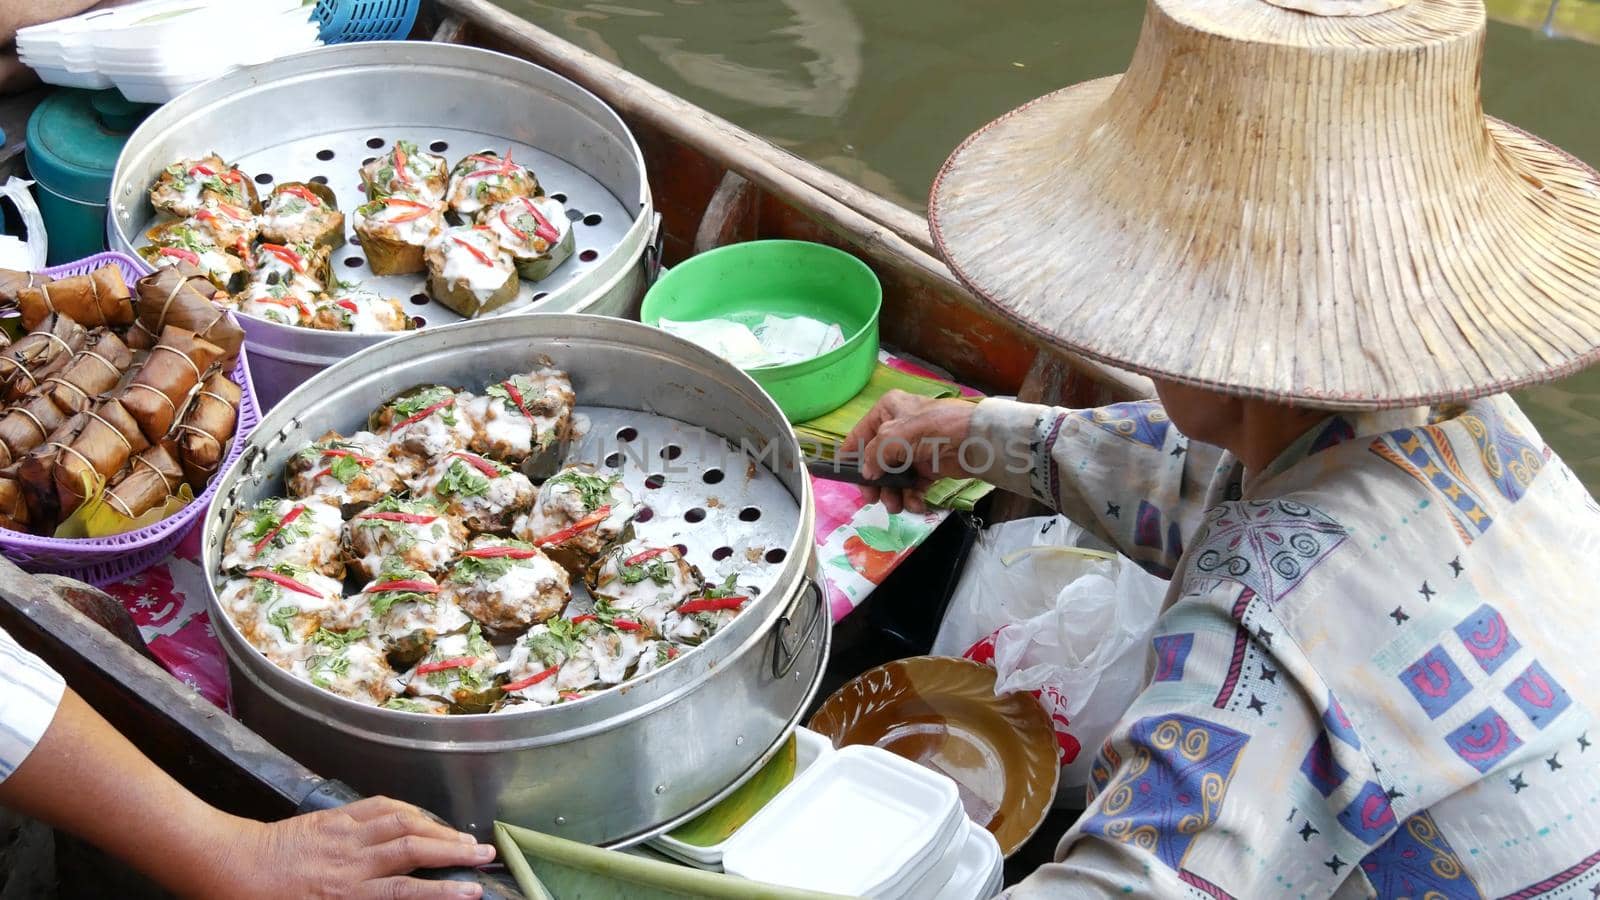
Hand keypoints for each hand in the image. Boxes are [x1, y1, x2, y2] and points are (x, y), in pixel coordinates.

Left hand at [200, 796, 495, 899]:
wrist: (226, 865)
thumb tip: (395, 896)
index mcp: (343, 892)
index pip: (405, 890)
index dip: (443, 890)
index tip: (474, 891)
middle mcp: (350, 860)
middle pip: (413, 848)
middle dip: (454, 850)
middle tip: (486, 853)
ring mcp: (343, 833)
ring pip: (402, 822)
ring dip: (438, 827)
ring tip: (465, 835)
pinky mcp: (334, 817)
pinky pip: (377, 807)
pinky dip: (406, 809)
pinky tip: (421, 815)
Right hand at [840, 390, 977, 513]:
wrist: (977, 441)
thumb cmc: (934, 429)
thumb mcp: (896, 436)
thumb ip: (874, 454)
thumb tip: (866, 473)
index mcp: (888, 410)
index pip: (860, 435)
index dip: (851, 457)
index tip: (845, 478)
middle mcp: (898, 428)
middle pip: (876, 461)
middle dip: (876, 482)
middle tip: (874, 500)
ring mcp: (913, 448)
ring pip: (894, 475)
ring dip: (893, 493)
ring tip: (897, 507)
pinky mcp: (928, 466)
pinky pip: (912, 484)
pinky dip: (912, 496)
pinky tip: (916, 504)